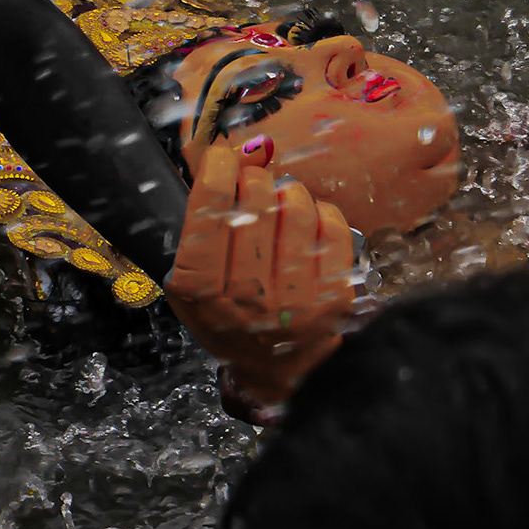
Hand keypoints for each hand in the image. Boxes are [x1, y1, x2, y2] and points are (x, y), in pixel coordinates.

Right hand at [165, 144, 354, 405]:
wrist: (279, 370)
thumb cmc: (231, 318)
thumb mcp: (193, 287)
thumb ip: (199, 230)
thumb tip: (228, 161)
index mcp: (202, 294)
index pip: (208, 217)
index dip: (216, 176)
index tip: (222, 157)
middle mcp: (247, 299)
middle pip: (254, 205)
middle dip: (254, 179)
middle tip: (254, 181)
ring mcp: (294, 300)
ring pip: (295, 208)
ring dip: (288, 191)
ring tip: (282, 201)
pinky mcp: (335, 296)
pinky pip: (330, 224)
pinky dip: (319, 211)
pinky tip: (308, 223)